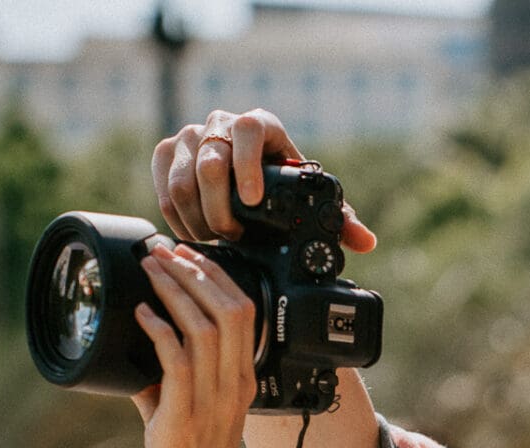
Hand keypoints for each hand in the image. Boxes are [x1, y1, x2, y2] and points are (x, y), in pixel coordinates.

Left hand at [129, 241, 252, 447]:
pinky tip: (140, 314)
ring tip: (149, 269)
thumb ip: (163, 386)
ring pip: (206, 328)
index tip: (184, 253)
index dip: (216, 276)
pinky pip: (176, 361)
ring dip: (174, 291)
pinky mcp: (185, 419)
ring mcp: (214, 404)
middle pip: (233, 310)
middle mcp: (235, 389)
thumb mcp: (178, 419)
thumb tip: (136, 355)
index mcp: (241, 384)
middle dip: (196, 271)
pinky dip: (157, 330)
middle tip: (163, 250)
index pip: (245, 314)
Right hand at [151, 108, 376, 250]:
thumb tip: (365, 242)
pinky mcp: (168, 154)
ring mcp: (191, 136)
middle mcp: (221, 123)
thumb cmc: (283, 190)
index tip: (252, 202)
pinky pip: (164, 187)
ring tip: (216, 240)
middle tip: (233, 236)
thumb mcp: (310, 201)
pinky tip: (196, 235)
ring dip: (199, 218)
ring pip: (183, 179)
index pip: (248, 131)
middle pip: (210, 162)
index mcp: (260, 125)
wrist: (245, 183)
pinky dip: (178, 218)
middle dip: (221, 209)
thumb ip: (340, 220)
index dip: (248, 164)